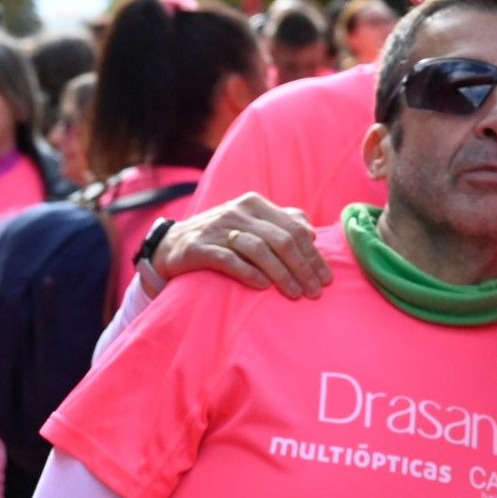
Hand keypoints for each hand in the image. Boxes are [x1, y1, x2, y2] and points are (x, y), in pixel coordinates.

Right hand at [153, 193, 329, 298]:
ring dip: (282, 274)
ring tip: (295, 294)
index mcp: (255, 204)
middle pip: (281, 239)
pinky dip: (249, 273)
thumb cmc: (221, 238)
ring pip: (259, 249)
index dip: (313, 254)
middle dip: (303, 267)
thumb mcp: (251, 225)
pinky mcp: (198, 247)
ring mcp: (217, 228)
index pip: (295, 228)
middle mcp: (238, 211)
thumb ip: (281, 224)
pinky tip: (263, 287)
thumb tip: (311, 233)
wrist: (170, 246)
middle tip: (315, 291)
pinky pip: (229, 259)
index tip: (326, 278)